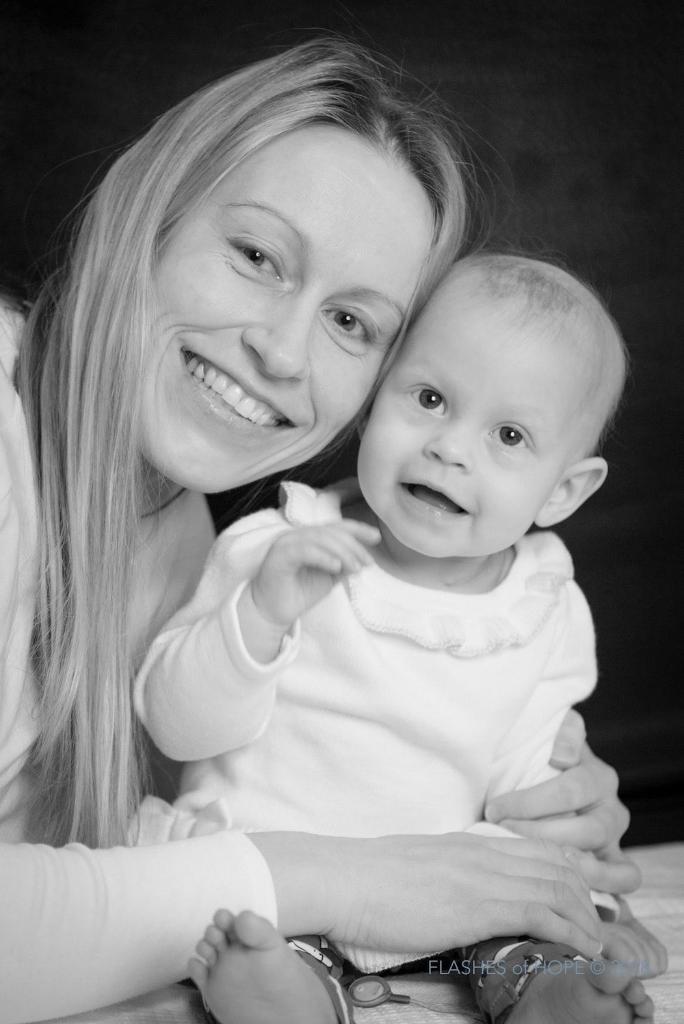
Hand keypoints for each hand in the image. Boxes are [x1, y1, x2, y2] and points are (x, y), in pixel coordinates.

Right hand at [251, 830, 602, 959]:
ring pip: (556, 886)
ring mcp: (481, 875)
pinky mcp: (478, 903)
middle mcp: (481, 852)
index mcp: (465, 842)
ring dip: (586, 915)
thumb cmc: (364, 879)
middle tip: (596, 922)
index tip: (578, 893)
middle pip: (553, 864)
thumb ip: (442, 872)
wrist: (341, 877)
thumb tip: (448, 889)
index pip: (532, 847)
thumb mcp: (412, 866)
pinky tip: (583, 946)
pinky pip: (542, 912)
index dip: (563, 869)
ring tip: (599, 940)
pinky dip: (571, 929)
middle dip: (584, 893)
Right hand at [252, 521, 379, 626]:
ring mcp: (287, 543)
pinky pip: (305, 550)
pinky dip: (323, 557)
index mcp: (310, 538)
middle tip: (367, 563)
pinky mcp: (279, 555)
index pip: (336, 527)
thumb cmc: (299, 592)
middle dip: (354, 546)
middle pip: (331, 532)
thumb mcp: (329, 578)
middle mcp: (298, 536)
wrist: (274, 612)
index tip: (376, 537)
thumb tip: (363, 559)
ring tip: (356, 568)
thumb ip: (344, 566)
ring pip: (320, 539)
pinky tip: (337, 567)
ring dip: (343, 552)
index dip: (357, 529)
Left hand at [485, 713, 635, 888]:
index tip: (494, 809)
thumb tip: (562, 755)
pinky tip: (564, 882)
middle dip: (539, 835)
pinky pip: (625, 881)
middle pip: (587, 830)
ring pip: (609, 863)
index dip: (529, 803)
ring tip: (530, 861)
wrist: (535, 788)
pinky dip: (601, 885)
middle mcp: (612, 809)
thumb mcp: (544, 737)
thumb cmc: (534, 764)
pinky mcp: (616, 867)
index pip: (569, 790)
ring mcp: (616, 842)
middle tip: (503, 835)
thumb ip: (560, 732)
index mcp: (597, 775)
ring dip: (566, 866)